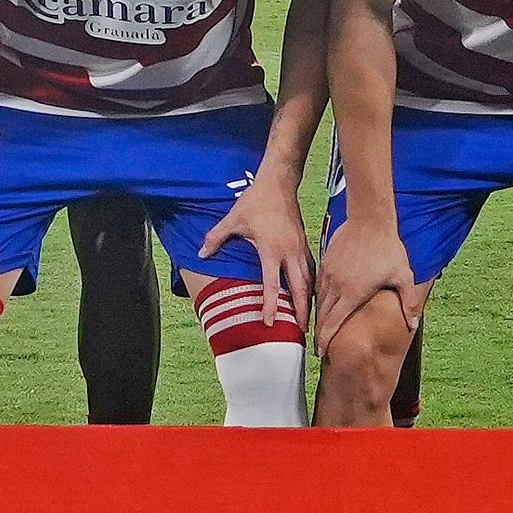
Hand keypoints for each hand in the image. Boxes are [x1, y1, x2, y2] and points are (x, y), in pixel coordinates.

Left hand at [195, 167, 313, 329]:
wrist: (279, 181)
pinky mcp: (305, 242)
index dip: (270, 305)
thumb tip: (201, 253)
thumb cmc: (257, 200)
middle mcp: (290, 252)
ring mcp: (300, 247)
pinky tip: (311, 293)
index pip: (272, 285)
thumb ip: (216, 237)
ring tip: (307, 318)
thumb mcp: (233, 218)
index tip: (269, 323)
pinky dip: (312, 284)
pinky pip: (312, 269)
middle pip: (300, 288)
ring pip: (309, 280)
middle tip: (301, 332)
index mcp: (272, 250)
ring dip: (309, 300)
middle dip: (302, 311)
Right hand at [312, 207, 420, 351]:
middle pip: (322, 315)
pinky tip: (323, 303)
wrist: (370, 217)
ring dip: (318, 316)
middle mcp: (336, 284)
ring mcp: (329, 272)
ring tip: (320, 328)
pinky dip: (318, 298)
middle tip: (319, 348)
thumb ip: (409, 302)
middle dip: (319, 333)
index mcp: (352, 292)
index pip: (332, 323)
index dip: (325, 340)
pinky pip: (318, 286)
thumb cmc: (388, 247)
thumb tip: (413, 325)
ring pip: (317, 300)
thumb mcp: (404, 276)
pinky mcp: (326, 261)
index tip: (321, 353)